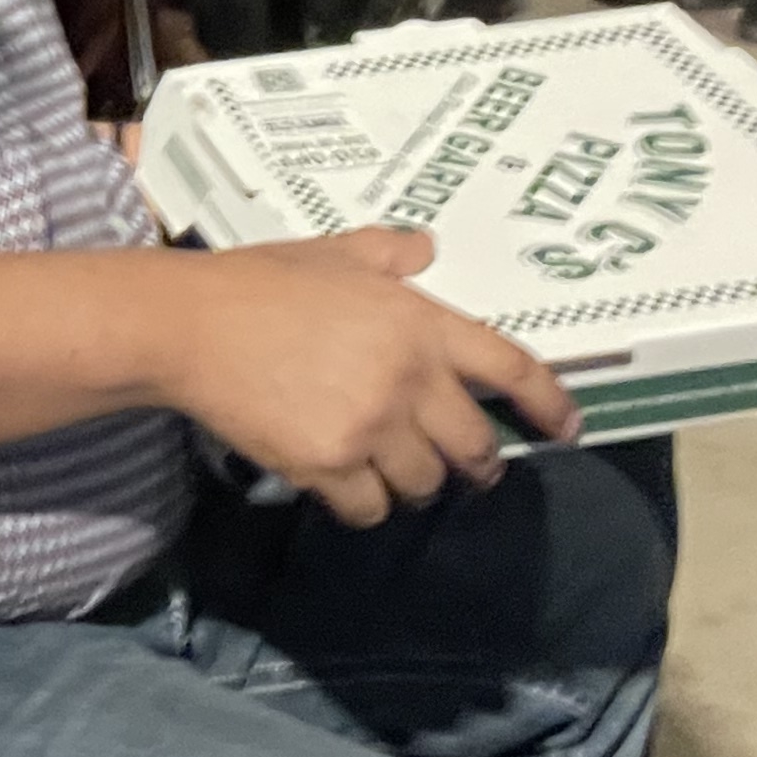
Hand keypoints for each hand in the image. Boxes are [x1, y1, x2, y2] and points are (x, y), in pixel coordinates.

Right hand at [162, 229, 575, 524]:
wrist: (189, 325)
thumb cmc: (259, 280)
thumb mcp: (334, 252)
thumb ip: (388, 252)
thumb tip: (426, 248)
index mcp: (417, 323)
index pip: (511, 367)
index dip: (549, 402)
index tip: (568, 426)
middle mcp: (406, 379)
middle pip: (475, 445)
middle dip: (478, 462)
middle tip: (468, 467)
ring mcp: (368, 427)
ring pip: (425, 484)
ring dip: (416, 483)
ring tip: (391, 469)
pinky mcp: (327, 465)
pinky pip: (370, 508)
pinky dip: (365, 504)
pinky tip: (344, 484)